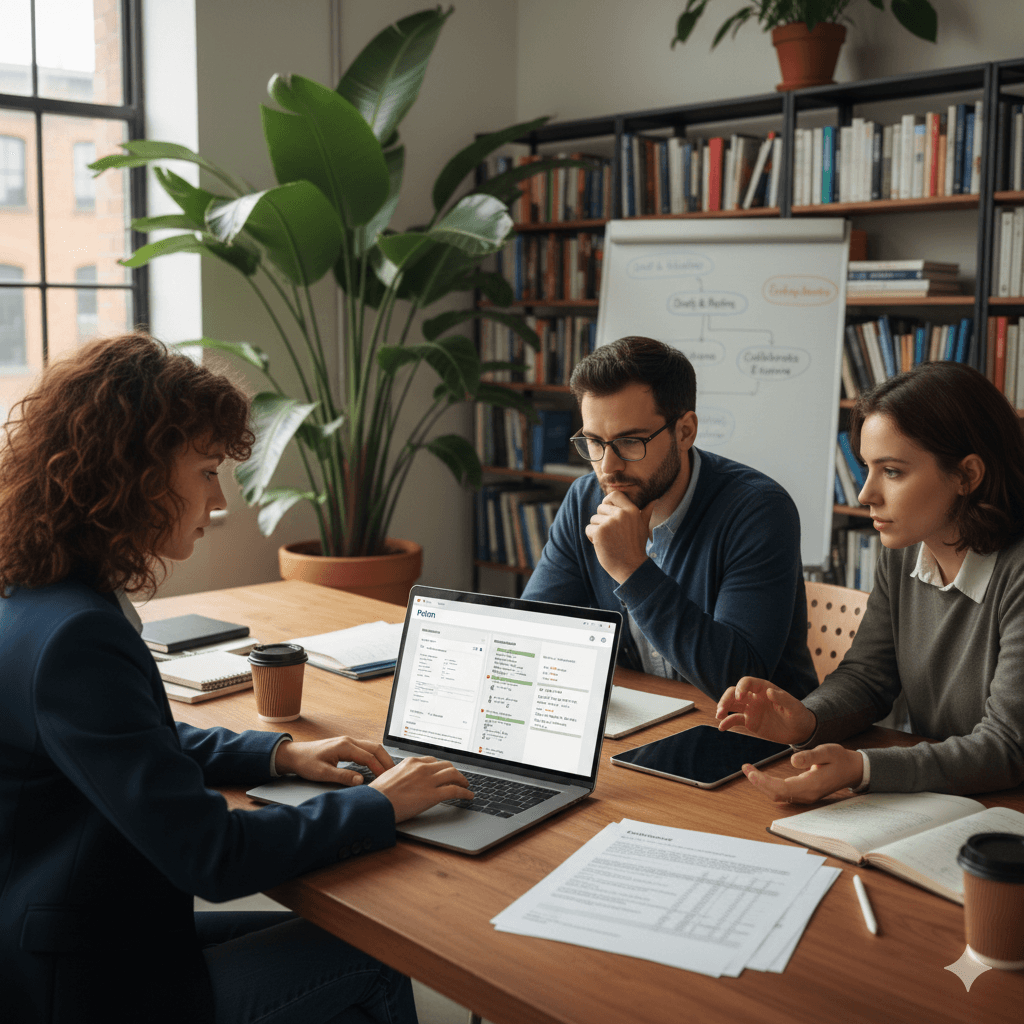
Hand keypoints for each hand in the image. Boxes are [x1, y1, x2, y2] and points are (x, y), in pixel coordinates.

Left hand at [274, 736, 393, 785]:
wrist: (294, 755)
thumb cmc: (306, 763)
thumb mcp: (323, 773)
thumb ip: (343, 776)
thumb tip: (361, 780)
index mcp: (345, 746)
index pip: (369, 757)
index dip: (379, 768)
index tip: (387, 779)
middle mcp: (349, 741)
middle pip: (375, 748)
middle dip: (386, 760)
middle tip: (394, 774)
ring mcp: (348, 741)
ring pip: (372, 746)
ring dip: (381, 757)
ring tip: (389, 770)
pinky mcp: (346, 745)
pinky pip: (366, 748)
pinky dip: (375, 756)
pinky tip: (377, 765)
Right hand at [369, 756, 473, 822]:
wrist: (375, 804)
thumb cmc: (378, 794)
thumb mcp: (389, 776)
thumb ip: (401, 775)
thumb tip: (404, 781)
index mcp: (411, 762)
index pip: (432, 761)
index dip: (441, 767)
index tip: (445, 771)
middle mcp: (422, 768)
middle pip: (446, 766)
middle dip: (454, 772)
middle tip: (459, 778)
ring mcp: (428, 780)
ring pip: (453, 775)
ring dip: (463, 780)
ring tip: (466, 786)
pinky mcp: (433, 795)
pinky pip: (454, 790)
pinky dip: (465, 792)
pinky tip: (469, 796)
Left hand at [584, 490, 653, 583]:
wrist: (631, 567)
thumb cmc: (636, 547)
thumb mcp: (643, 527)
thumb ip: (646, 512)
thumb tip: (655, 500)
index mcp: (632, 510)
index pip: (614, 494)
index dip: (607, 502)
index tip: (608, 512)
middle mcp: (621, 514)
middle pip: (600, 508)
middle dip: (602, 520)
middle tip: (612, 534)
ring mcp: (609, 522)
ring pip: (593, 519)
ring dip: (597, 530)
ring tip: (609, 541)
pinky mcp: (599, 532)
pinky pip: (588, 529)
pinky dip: (592, 538)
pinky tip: (603, 545)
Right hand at [716, 676, 816, 744]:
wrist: (799, 731)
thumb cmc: (799, 715)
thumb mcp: (794, 707)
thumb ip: (783, 699)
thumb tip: (769, 691)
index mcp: (764, 689)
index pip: (747, 682)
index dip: (741, 687)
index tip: (739, 697)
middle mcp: (754, 697)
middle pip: (735, 692)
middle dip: (727, 698)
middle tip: (722, 709)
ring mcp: (751, 709)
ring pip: (732, 704)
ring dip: (723, 708)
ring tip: (719, 715)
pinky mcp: (749, 721)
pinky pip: (735, 719)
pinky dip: (726, 722)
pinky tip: (721, 727)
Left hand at [741, 744, 864, 804]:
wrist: (853, 769)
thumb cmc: (840, 759)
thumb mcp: (827, 751)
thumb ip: (809, 756)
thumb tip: (792, 761)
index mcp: (811, 785)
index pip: (781, 788)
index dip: (763, 781)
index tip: (750, 771)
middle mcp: (807, 794)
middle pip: (776, 794)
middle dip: (759, 782)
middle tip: (745, 768)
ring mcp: (806, 795)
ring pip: (779, 795)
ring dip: (762, 784)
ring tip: (749, 770)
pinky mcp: (804, 793)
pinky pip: (783, 793)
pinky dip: (769, 785)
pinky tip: (761, 776)